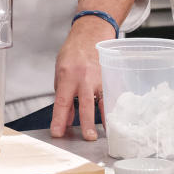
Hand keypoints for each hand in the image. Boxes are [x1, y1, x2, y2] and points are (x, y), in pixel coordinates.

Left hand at [49, 16, 114, 139]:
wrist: (90, 35)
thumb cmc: (73, 54)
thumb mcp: (60, 73)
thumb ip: (63, 97)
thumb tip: (66, 120)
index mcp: (68, 76)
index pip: (62, 102)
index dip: (59, 119)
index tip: (57, 133)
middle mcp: (84, 78)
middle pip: (85, 104)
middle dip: (87, 122)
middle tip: (88, 137)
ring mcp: (100, 79)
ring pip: (103, 102)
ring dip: (104, 119)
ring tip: (108, 135)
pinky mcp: (111, 79)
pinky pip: (113, 97)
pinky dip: (113, 110)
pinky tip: (115, 123)